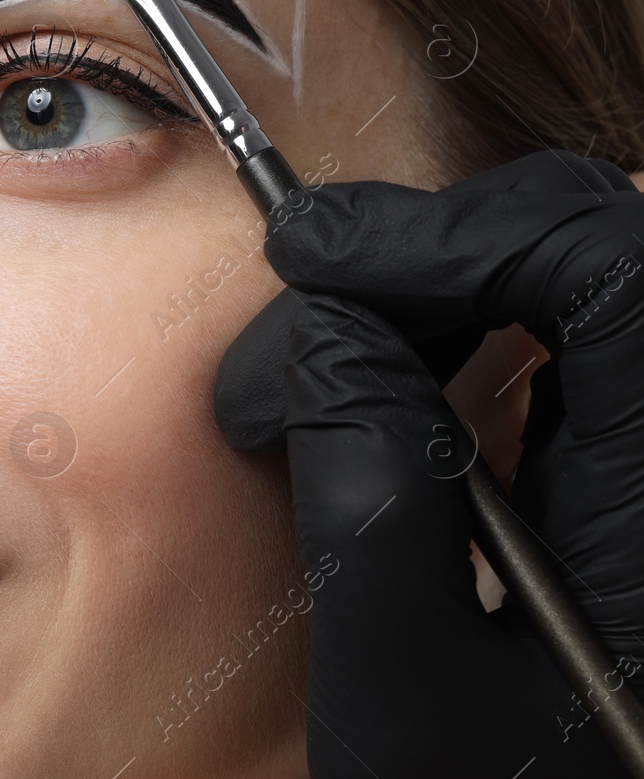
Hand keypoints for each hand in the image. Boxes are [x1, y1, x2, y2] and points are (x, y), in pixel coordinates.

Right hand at [214, 150, 643, 776]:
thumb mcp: (404, 691)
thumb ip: (370, 498)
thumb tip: (327, 331)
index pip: (606, 269)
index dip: (451, 231)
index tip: (309, 255)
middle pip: (601, 250)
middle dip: (438, 250)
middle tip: (310, 302)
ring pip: (586, 288)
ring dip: (450, 288)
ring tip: (330, 354)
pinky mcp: (629, 485)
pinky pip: (572, 350)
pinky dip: (473, 332)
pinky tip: (396, 382)